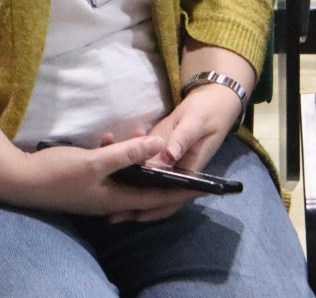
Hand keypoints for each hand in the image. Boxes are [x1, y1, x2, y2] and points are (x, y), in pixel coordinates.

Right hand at [11, 134, 203, 218]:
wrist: (17, 179)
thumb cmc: (57, 173)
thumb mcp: (96, 160)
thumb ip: (128, 153)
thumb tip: (160, 144)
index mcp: (116, 199)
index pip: (158, 198)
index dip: (182, 191)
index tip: (204, 185)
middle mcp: (110, 200)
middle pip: (146, 190)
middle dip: (163, 173)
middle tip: (180, 157)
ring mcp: (97, 193)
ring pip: (128, 178)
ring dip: (138, 160)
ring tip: (143, 135)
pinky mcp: (87, 183)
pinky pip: (112, 172)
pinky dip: (117, 157)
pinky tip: (109, 138)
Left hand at [97, 83, 243, 223]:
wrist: (210, 99)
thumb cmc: (207, 112)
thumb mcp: (196, 123)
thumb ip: (183, 139)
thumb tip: (169, 156)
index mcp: (189, 169)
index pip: (172, 196)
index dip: (155, 208)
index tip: (135, 214)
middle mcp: (176, 171)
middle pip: (156, 195)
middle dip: (135, 207)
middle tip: (111, 216)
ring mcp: (165, 162)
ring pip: (146, 181)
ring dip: (127, 187)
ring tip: (105, 199)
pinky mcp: (157, 151)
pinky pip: (141, 163)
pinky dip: (126, 163)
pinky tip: (109, 153)